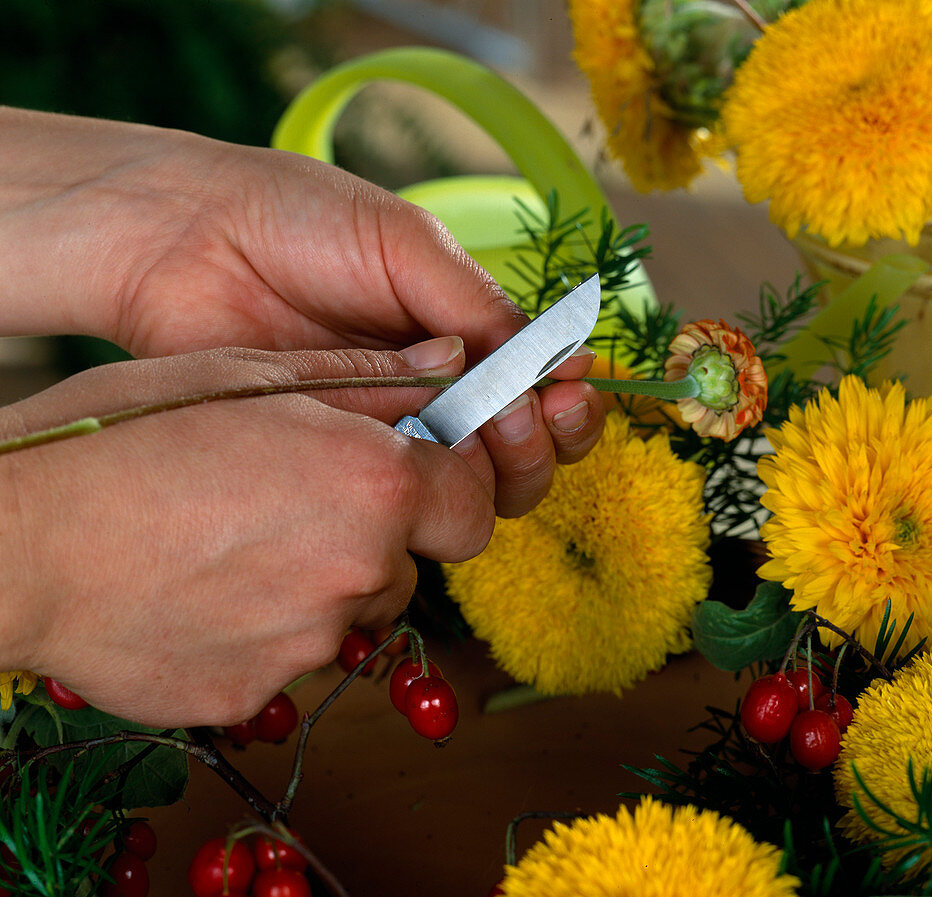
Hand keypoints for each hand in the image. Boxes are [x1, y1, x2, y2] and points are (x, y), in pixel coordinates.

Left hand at [0, 107, 604, 515]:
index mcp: (464, 328)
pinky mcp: (341, 458)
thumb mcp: (409, 245)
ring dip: (505, 469)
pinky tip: (431, 459)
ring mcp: (391, 426)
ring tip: (491, 435)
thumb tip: (566, 361)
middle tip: (528, 419)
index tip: (568, 392)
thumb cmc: (302, 222)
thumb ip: (481, 306)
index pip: (540, 383)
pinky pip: (404, 488)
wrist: (189, 242)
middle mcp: (438, 386)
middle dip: (544, 441)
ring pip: (473, 480)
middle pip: (521, 445)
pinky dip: (436, 484)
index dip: (567, 400)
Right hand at [0, 345, 504, 726]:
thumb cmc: (121, 438)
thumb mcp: (247, 376)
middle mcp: (357, 571)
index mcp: (372, 486)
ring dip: (314, 581)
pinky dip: (257, 627)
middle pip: (406, 560)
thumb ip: (365, 380)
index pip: (473, 504)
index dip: (446, 488)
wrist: (12, 540)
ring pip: (345, 609)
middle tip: (294, 501)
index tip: (408, 476)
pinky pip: (283, 655)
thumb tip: (448, 360)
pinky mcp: (251, 692)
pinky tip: (194, 588)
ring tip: (228, 541)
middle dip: (373, 535)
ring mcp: (305, 643)